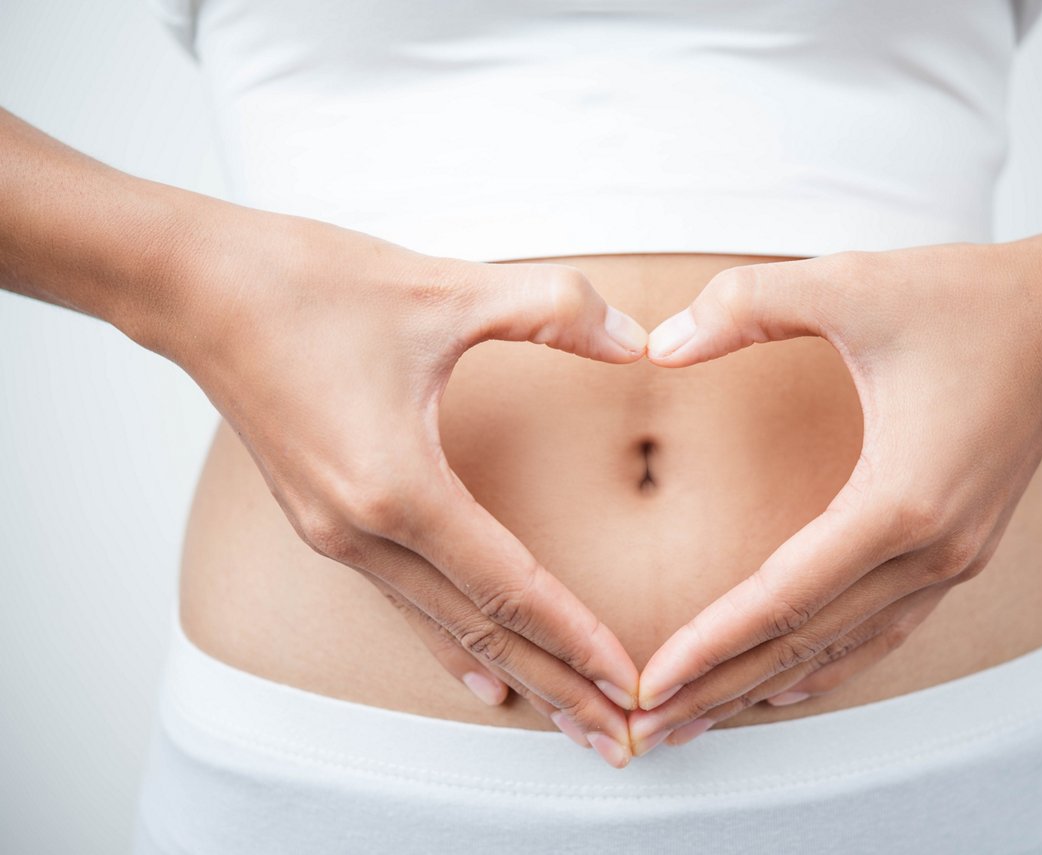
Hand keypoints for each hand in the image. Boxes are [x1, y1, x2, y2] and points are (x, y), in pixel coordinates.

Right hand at [160, 206, 647, 766]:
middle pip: (481, 631)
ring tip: (569, 721)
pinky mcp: (324, 522)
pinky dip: (452, 645)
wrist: (194, 286)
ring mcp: (336, 535)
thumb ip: (555, 311)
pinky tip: (482, 678)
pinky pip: (404, 603)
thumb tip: (640, 341)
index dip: (576, 638)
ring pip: (444, 627)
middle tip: (621, 741)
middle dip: (557, 688)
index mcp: (396, 488)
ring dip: (514, 674)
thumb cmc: (307, 285)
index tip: (632, 684)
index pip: (509, 587)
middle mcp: (362, 532)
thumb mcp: (446, 287)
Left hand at [626, 242, 1041, 753]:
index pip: (784, 598)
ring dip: (765, 687)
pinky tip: (785, 683)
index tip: (649, 684)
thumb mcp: (850, 283)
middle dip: (722, 689)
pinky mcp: (959, 553)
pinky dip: (826, 664)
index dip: (711, 644)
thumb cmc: (969, 299)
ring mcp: (953, 560)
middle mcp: (933, 551)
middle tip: (649, 728)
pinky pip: (881, 630)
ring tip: (699, 719)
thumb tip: (658, 345)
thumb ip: (745, 306)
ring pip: (844, 650)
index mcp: (901, 501)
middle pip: (807, 645)